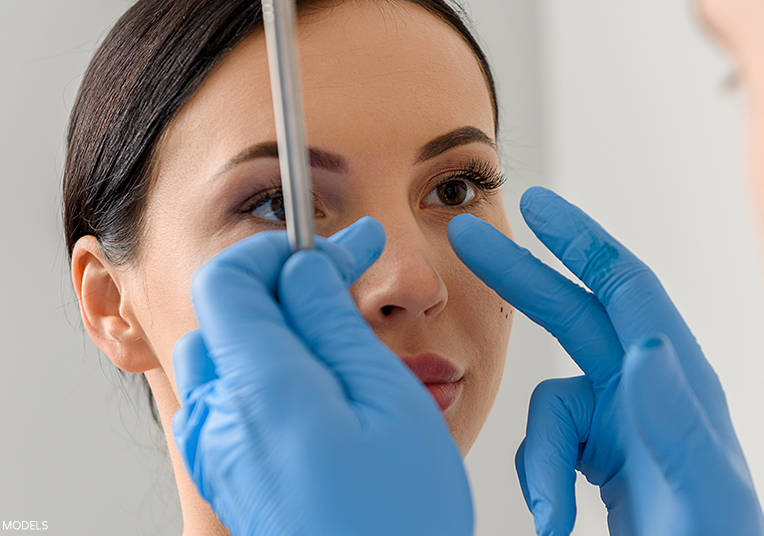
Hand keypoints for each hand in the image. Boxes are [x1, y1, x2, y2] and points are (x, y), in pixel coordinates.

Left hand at [171, 217, 472, 535]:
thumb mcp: (386, 401)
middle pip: (228, 311)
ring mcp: (218, 448)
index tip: (339, 246)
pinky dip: (272, 366)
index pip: (232, 278)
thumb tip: (306, 266)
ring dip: (281, 324)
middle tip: (352, 283)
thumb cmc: (398, 517)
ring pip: (230, 350)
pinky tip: (326, 383)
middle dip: (288, 282)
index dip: (283, 248)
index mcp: (259, 390)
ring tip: (345, 336)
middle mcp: (221, 417)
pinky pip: (232, 393)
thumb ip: (334, 321)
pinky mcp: (227, 469)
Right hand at [448, 188, 763, 535]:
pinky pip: (546, 444)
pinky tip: (554, 519)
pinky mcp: (599, 455)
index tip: (536, 205)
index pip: (625, 287)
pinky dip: (539, 478)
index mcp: (678, 378)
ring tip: (551, 513)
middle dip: (523, 277)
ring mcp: (620, 420)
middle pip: (575, 314)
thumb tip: (644, 343)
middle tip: (470, 238)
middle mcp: (647, 388)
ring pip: (550, 403)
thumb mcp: (699, 485)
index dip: (581, 241)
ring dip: (539, 458)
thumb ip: (673, 416)